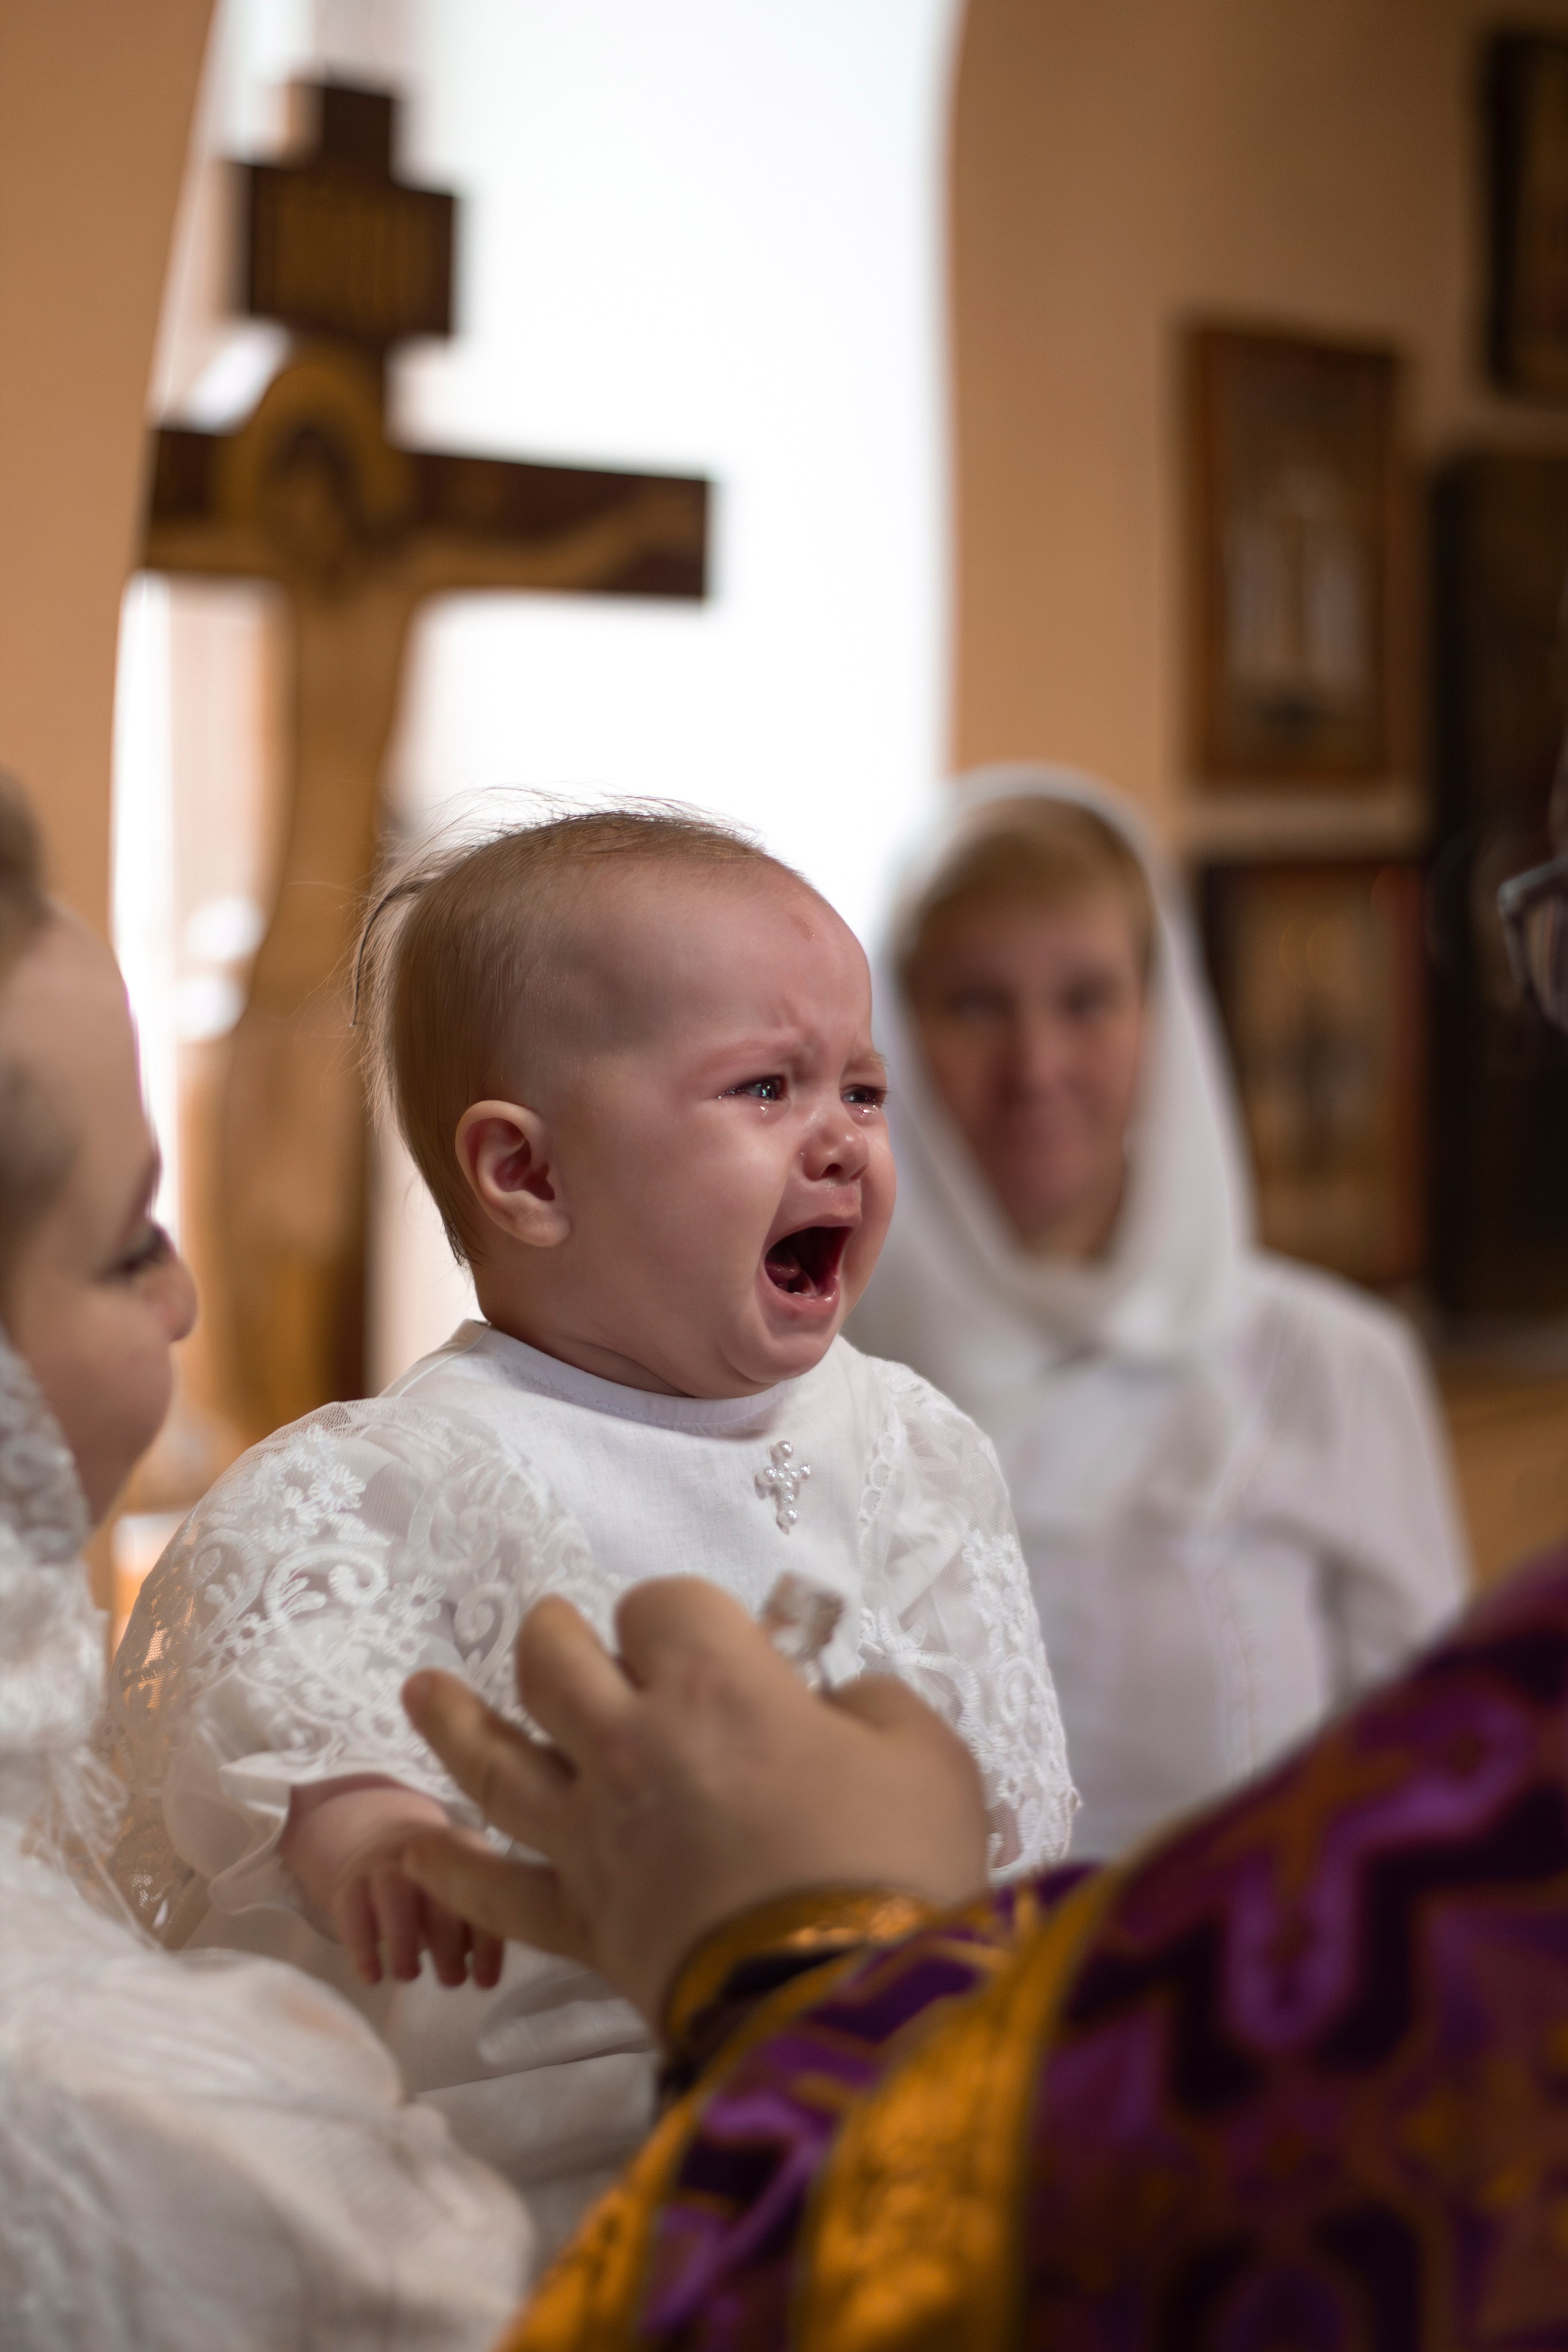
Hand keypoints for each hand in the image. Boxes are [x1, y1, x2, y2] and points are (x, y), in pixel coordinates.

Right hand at [279, 1778, 505, 1990]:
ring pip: (392, 1891)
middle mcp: (422, 1851)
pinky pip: (351, 1909)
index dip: (485, 1939)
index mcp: (462, 1852)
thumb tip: (485, 1977)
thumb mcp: (463, 1890)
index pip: (481, 1893)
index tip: (485, 1982)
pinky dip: (361, 1947)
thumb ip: (477, 1925)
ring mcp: (382, 1863)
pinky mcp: (349, 1882)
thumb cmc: (435, 1883)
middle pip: (437, 1888)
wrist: (381, 1842)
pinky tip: (372, 1978)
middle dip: (446, 1940)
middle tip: (451, 1981)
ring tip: (410, 1977)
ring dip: (403, 1939)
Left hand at [400, 1578, 987, 2023]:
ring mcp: (593, 1836)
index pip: (660, 1605)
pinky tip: (413, 1854)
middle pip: (555, 1663)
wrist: (843, 2003)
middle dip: (555, 1637)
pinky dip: (451, 1872)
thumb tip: (830, 1705)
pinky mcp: (583, 1924)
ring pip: (497, 1762)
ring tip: (421, 1692)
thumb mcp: (925, 1753)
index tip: (710, 1639)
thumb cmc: (896, 1862)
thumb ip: (868, 1704)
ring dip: (455, 1722)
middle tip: (559, 1636)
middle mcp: (631, 1744)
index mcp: (713, 1684)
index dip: (679, 1613)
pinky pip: (499, 1893)